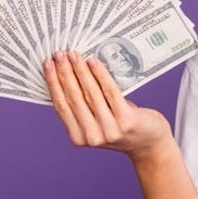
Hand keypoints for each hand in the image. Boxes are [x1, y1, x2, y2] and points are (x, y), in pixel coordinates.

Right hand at [43, 50, 173, 162]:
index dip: (53, 83)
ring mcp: (109, 129)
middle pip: (73, 98)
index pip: (61, 105)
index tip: (48, 65)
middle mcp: (92, 136)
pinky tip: (93, 62)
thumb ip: (83, 107)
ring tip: (74, 55)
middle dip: (64, 73)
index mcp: (79, 137)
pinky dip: (100, 74)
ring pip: (90, 93)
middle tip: (59, 54)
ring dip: (80, 70)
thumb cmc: (121, 127)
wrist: (149, 144)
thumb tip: (67, 74)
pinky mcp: (126, 120)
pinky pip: (110, 92)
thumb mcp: (97, 122)